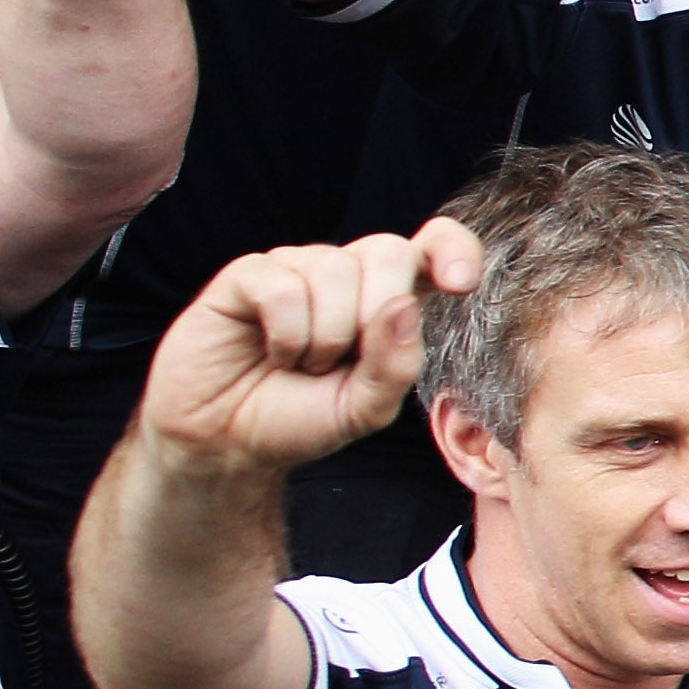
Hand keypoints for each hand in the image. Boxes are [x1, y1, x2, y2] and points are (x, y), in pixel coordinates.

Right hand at [144, 218, 483, 476]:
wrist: (226, 441)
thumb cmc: (298, 419)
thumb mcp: (365, 408)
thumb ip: (396, 365)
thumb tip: (404, 305)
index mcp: (388, 300)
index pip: (434, 246)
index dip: (454, 249)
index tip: (462, 282)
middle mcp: (346, 275)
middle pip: (389, 250)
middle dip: (376, 314)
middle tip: (341, 361)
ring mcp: (295, 269)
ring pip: (335, 270)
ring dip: (324, 336)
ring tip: (302, 363)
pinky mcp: (247, 276)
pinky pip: (283, 285)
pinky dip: (286, 332)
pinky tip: (274, 352)